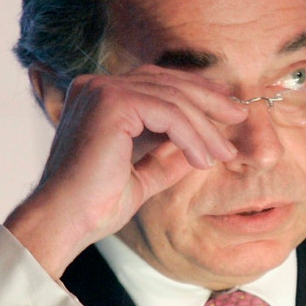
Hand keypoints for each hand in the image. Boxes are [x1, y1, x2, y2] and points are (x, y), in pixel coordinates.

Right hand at [4, 65, 247, 277]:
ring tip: (224, 154)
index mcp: (99, 96)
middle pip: (168, 83)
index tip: (226, 109)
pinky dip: (192, 136)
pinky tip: (203, 159)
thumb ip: (167, 156)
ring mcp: (102, 90)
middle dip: (209, 100)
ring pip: (173, 99)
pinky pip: (169, 113)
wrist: (66, 222)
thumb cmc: (97, 204)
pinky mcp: (112, 103)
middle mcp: (96, 85)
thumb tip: (202, 148)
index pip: (156, 83)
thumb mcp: (143, 174)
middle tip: (239, 116)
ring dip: (205, 128)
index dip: (195, 92)